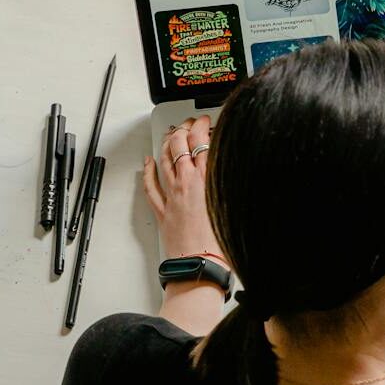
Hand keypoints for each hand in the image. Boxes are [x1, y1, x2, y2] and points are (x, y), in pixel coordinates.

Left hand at [142, 116, 225, 263]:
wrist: (202, 264)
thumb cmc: (221, 242)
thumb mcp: (235, 202)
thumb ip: (232, 180)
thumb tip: (234, 166)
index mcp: (208, 178)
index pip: (202, 140)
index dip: (202, 125)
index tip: (206, 120)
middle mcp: (187, 183)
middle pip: (180, 145)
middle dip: (184, 129)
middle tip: (189, 123)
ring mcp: (172, 195)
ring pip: (164, 160)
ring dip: (167, 143)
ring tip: (171, 134)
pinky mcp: (163, 210)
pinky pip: (150, 185)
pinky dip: (148, 170)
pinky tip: (148, 162)